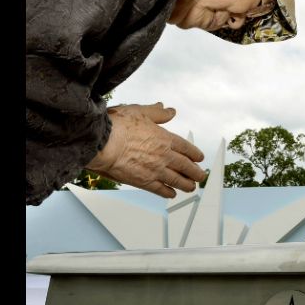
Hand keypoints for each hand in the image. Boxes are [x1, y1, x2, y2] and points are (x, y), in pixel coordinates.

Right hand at [86, 102, 205, 198]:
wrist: (104, 143)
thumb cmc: (119, 126)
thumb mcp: (141, 112)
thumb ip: (157, 113)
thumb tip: (169, 111)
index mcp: (165, 139)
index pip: (186, 148)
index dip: (194, 154)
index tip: (199, 158)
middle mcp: (164, 156)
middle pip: (185, 166)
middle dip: (195, 172)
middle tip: (201, 176)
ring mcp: (155, 170)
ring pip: (176, 180)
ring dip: (186, 184)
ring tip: (192, 187)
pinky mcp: (144, 182)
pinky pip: (160, 189)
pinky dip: (167, 193)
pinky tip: (171, 194)